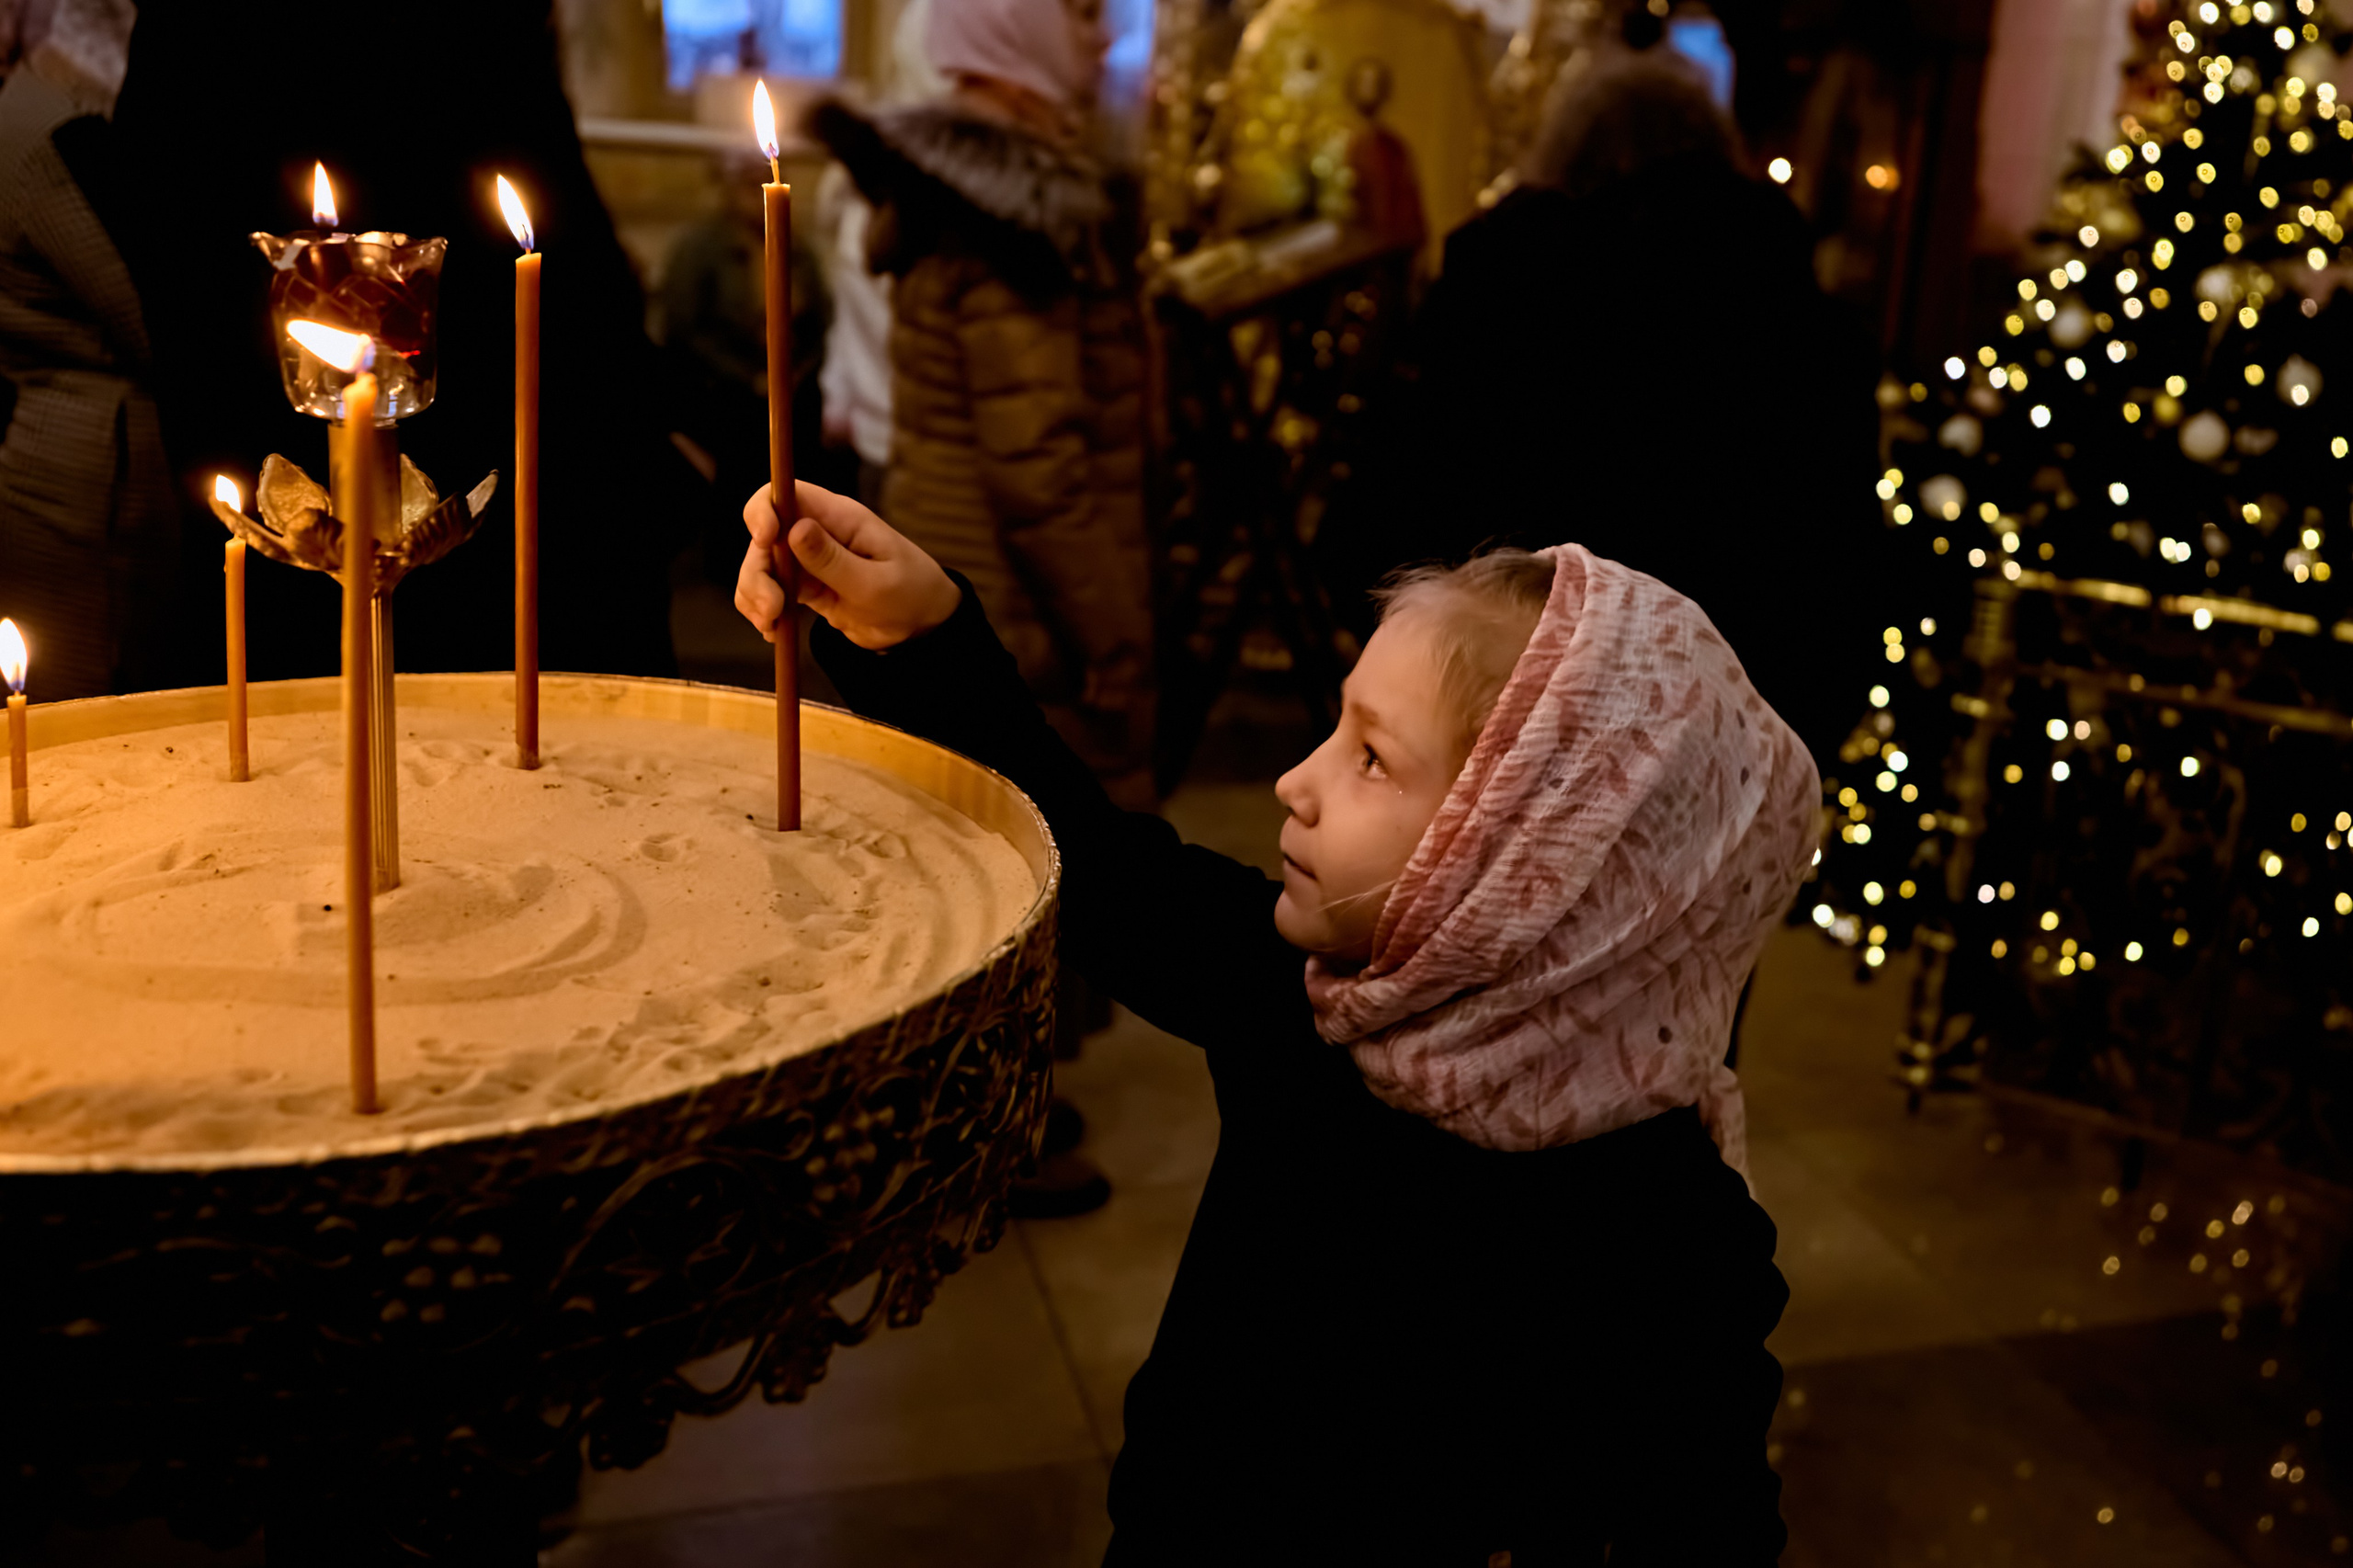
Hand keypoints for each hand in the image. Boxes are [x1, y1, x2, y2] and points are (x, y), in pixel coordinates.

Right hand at [736, 480, 961, 650]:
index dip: (763, 511)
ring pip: (760, 566)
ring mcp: (807, 559)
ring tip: (771, 625)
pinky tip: (774, 631)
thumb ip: (833, 560)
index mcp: (838, 517)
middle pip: (763, 536)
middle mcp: (817, 532)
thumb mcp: (875, 582)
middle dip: (757, 571)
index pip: (784, 494)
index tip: (764, 541)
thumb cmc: (911, 594)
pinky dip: (762, 610)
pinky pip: (768, 590)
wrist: (921, 625)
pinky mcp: (803, 585)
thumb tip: (795, 528)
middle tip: (772, 610)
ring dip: (754, 595)